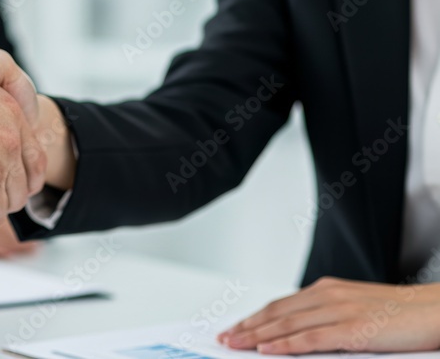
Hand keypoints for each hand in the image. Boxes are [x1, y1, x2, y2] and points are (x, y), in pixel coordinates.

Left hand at [218, 277, 439, 353]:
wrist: (437, 309)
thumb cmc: (402, 314)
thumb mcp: (359, 311)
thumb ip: (330, 317)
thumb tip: (302, 334)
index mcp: (328, 290)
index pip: (281, 305)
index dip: (255, 317)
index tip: (235, 327)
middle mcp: (328, 296)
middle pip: (277, 313)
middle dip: (247, 327)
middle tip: (224, 338)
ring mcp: (339, 311)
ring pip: (287, 325)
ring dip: (256, 336)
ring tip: (234, 344)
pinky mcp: (353, 329)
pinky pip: (311, 339)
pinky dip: (285, 345)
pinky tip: (266, 351)